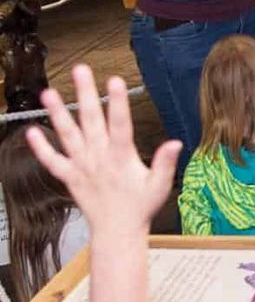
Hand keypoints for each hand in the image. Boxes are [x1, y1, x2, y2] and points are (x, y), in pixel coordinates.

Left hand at [26, 67, 179, 234]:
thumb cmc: (140, 207)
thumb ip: (165, 163)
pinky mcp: (69, 177)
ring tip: (47, 93)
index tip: (115, 80)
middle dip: (85, 93)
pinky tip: (31, 131)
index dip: (118, 102)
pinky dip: (40, 148)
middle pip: (91, 120)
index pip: (120, 124)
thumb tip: (176, 142)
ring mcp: (81, 166)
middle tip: (80, 70)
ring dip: (57, 114)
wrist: (117, 231)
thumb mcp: (160, 186)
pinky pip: (52, 161)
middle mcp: (99, 158)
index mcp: (122, 158)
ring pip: (67, 135)